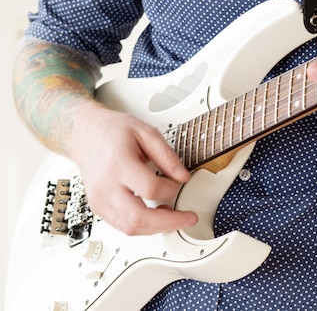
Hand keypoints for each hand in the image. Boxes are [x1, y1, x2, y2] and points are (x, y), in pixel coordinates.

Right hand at [69, 103, 198, 234]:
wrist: (86, 134)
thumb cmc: (113, 131)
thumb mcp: (145, 132)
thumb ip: (166, 155)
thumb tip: (183, 176)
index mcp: (118, 163)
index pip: (149, 188)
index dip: (170, 189)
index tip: (179, 183)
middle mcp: (105, 185)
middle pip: (138, 218)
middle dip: (168, 222)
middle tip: (186, 218)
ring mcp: (99, 200)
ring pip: (130, 228)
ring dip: (156, 227)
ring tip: (170, 215)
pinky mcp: (98, 207)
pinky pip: (122, 226)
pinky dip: (142, 225)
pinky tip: (153, 215)